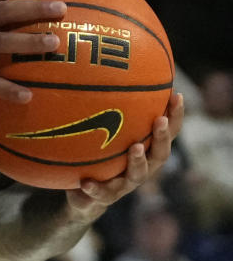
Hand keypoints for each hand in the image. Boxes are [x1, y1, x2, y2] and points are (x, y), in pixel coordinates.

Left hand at [65, 92, 184, 218]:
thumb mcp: (101, 128)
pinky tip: (84, 182)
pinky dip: (95, 188)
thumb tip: (101, 63)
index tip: (176, 94)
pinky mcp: (105, 197)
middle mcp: (142, 166)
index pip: (167, 129)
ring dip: (138, 161)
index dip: (176, 114)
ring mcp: (125, 184)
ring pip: (138, 175)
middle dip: (162, 136)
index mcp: (146, 148)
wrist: (83, 194)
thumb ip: (104, 105)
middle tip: (160, 120)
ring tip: (135, 148)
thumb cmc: (99, 152)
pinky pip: (101, 194)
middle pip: (160, 153)